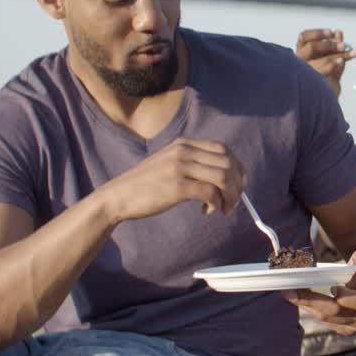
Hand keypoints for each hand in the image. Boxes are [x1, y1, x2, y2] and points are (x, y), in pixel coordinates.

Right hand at [95, 138, 244, 224]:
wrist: (118, 197)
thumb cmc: (146, 186)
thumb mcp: (170, 164)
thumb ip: (193, 164)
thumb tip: (226, 178)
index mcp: (183, 144)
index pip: (223, 149)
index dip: (236, 167)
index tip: (238, 184)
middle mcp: (184, 151)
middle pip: (228, 162)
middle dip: (237, 184)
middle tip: (233, 201)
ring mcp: (180, 167)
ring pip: (223, 177)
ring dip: (231, 196)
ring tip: (224, 208)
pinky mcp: (177, 186)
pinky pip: (210, 192)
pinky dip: (216, 204)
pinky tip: (207, 211)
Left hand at [284, 241, 355, 335]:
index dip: (344, 296)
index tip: (330, 286)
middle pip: (335, 313)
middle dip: (310, 301)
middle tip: (289, 289)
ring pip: (328, 319)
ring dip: (307, 306)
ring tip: (289, 292)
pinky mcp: (349, 327)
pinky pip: (328, 323)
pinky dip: (314, 311)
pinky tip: (302, 300)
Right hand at [295, 28, 355, 95]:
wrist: (326, 96)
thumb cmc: (327, 74)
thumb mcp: (333, 57)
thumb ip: (335, 45)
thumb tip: (338, 32)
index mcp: (303, 50)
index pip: (304, 37)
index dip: (317, 33)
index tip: (332, 32)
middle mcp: (300, 60)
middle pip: (311, 47)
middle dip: (329, 45)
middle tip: (344, 45)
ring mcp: (304, 72)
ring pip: (319, 59)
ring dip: (337, 55)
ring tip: (350, 54)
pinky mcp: (310, 82)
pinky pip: (321, 71)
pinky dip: (332, 65)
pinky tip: (341, 62)